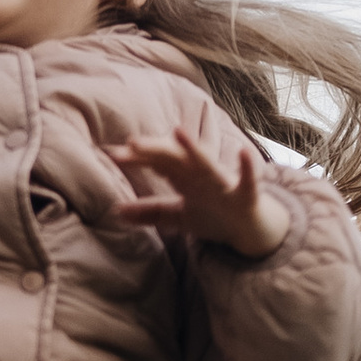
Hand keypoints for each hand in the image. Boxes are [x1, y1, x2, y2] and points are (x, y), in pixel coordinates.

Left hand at [100, 123, 293, 258]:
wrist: (248, 227)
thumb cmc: (212, 214)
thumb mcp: (176, 216)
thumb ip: (150, 212)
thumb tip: (116, 211)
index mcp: (184, 177)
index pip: (156, 162)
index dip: (136, 158)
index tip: (111, 154)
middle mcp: (201, 174)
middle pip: (175, 159)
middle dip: (155, 149)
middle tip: (132, 142)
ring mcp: (223, 183)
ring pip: (206, 164)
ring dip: (194, 149)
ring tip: (179, 132)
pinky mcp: (245, 194)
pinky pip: (247, 181)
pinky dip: (247, 168)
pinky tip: (243, 152)